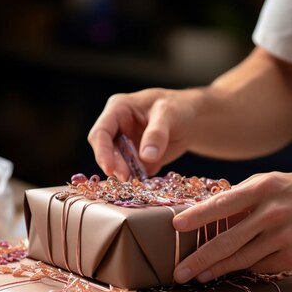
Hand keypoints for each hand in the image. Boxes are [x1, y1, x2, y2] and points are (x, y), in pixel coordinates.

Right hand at [88, 87, 205, 178]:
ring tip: (136, 182)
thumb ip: (157, 133)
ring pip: (116, 164)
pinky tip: (144, 183)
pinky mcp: (135, 160)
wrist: (191, 119)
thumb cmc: (177, 108)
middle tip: (126, 178)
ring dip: (124, 175)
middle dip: (113, 166)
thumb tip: (146, 156)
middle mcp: (117, 128)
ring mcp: (125, 146)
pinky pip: (131, 173)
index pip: (101, 132)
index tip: (110, 168)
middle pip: (105, 150)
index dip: (102, 151)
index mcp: (118, 110)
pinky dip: (136, 180)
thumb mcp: (168, 115)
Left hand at [173, 172, 291, 281]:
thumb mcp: (269, 181)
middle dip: (200, 258)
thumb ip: (240, 195)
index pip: (223, 204)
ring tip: (198, 275)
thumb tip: (207, 210)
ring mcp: (284, 237)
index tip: (176, 226)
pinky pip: (260, 267)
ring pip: (242, 259)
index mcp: (263, 188)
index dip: (198, 216)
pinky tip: (232, 270)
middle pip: (228, 240)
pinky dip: (245, 268)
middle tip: (179, 271)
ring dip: (216, 269)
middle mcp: (272, 213)